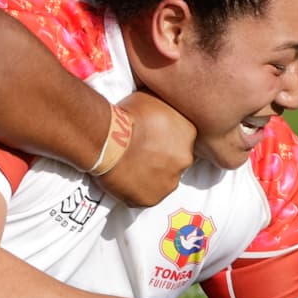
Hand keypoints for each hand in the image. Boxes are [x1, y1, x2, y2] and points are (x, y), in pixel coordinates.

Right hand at [94, 90, 195, 204]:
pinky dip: (136, 190)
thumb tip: (164, 98)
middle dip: (160, 158)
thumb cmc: (127, 114)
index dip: (165, 138)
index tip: (150, 137)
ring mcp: (169, 182)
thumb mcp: (152, 98)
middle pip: (175, 161)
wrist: (107, 138)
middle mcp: (185, 160)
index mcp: (189, 133)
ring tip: (129, 166)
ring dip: (150, 175)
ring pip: (162, 180)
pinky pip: (145, 196)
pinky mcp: (151, 199)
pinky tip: (123, 178)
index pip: (182, 139)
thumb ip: (164, 106)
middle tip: (139, 152)